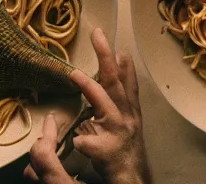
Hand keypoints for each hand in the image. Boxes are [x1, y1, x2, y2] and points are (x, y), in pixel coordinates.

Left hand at [25, 28, 149, 183]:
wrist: (130, 180)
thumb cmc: (124, 149)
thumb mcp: (125, 120)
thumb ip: (115, 96)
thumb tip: (110, 67)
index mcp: (130, 112)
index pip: (127, 84)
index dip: (123, 63)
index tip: (118, 44)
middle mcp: (126, 119)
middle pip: (115, 84)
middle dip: (106, 58)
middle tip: (98, 36)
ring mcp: (117, 134)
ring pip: (103, 106)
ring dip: (90, 88)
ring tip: (74, 74)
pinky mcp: (107, 152)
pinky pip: (89, 143)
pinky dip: (84, 141)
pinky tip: (79, 142)